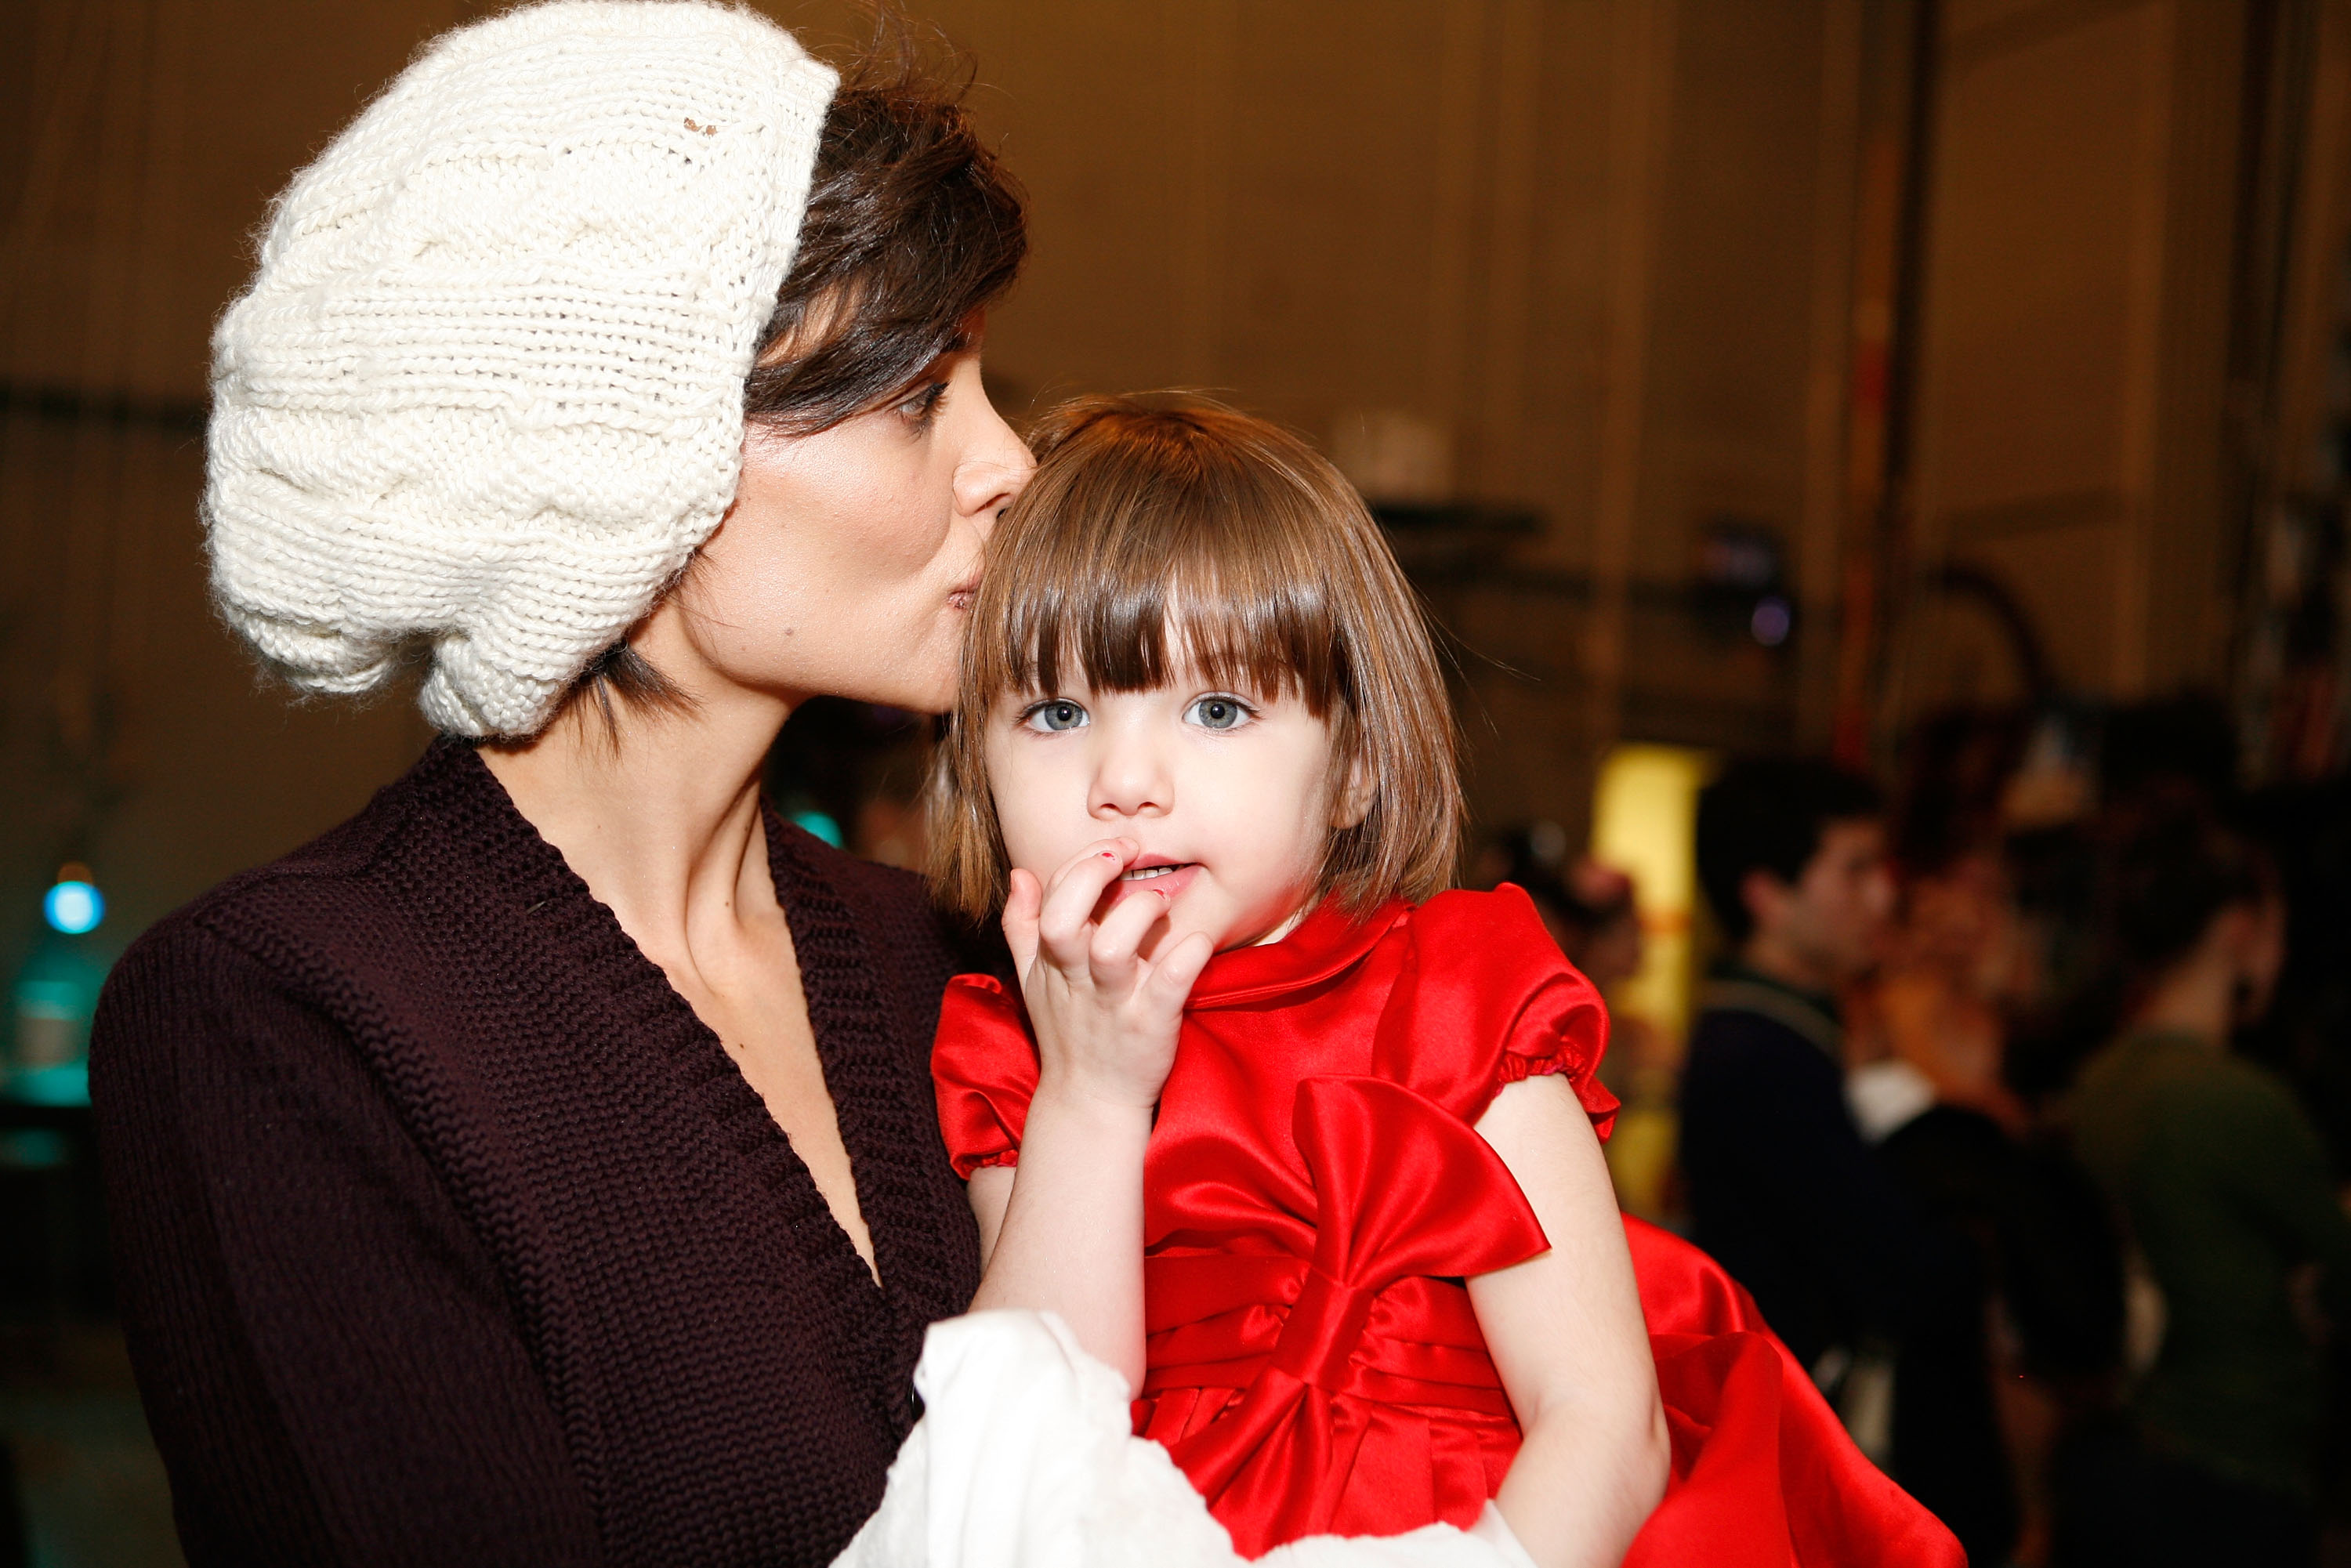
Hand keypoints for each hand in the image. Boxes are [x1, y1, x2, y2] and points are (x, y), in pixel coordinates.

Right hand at [1002, 838, 1213, 1112]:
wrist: (1091, 1103)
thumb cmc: (1068, 1032)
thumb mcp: (1033, 981)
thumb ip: (1022, 926)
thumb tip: (1020, 873)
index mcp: (1052, 963)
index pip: (1051, 898)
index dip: (1079, 864)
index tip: (1112, 848)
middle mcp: (1079, 980)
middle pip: (1065, 919)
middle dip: (1094, 874)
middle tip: (1129, 853)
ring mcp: (1115, 1003)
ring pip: (1113, 949)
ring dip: (1139, 912)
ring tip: (1160, 902)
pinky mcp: (1151, 1025)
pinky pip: (1168, 985)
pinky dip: (1186, 957)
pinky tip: (1198, 941)